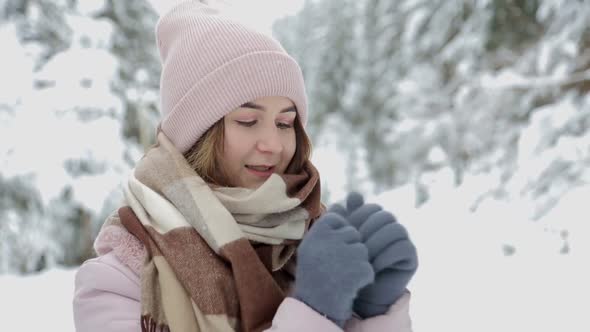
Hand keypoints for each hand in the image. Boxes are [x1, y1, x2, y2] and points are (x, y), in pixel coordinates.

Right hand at [293, 212, 374, 326]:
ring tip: (340, 275)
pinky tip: (348, 285)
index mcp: (318, 230)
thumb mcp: (316, 242)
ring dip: (356, 264)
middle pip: (354, 235)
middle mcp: (330, 240)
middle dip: (349, 250)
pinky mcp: (359, 270)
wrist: (314, 306)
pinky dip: (362, 279)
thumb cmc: (315, 271)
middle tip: (333, 266)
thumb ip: (333, 219)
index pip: (339, 219)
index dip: (338, 236)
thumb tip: (355, 195)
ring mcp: (345, 255)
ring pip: (363, 252)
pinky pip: (369, 269)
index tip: (327, 251)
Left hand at [330, 192, 417, 317]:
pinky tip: (373, 266)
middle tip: (354, 245)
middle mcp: (391, 227)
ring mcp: (402, 241)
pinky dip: (386, 256)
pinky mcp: (411, 257)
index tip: (345, 231)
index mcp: (375, 219)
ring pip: (396, 229)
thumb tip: (354, 195)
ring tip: (363, 256)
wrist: (358, 292)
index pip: (370, 207)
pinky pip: (403, 248)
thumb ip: (345, 217)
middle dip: (367, 229)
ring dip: (377, 241)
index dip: (358, 216)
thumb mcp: (343, 239)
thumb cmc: (348, 264)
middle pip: (384, 216)